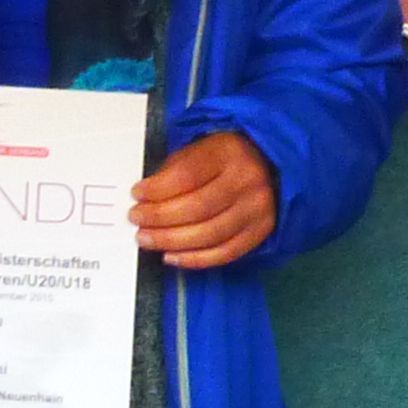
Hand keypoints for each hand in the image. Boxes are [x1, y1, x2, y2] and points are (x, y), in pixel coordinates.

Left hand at [131, 129, 277, 269]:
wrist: (271, 165)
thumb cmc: (225, 157)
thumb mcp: (200, 148)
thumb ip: (174, 169)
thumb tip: (145, 198)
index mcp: (228, 152)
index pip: (187, 175)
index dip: (158, 189)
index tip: (136, 194)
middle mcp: (247, 181)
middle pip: (197, 208)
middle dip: (160, 218)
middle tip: (136, 220)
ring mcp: (257, 209)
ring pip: (209, 234)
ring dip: (171, 241)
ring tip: (146, 239)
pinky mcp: (261, 231)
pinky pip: (225, 253)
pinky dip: (194, 259)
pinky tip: (171, 256)